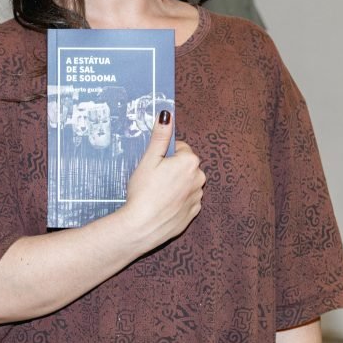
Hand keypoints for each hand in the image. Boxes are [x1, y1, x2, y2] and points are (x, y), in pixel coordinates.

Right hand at [119, 111, 204, 250]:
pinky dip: (176, 201)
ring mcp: (197, 198)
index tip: (154, 165)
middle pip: (185, 166)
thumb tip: (167, 115)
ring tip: (156, 194)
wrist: (142, 227)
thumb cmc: (143, 192)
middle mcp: (199, 179)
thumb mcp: (148, 160)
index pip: (181, 148)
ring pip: (186, 184)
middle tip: (153, 179)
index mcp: (190, 162)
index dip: (165, 155)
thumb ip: (160, 137)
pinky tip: (162, 206)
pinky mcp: (193, 214)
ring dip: (175, 185)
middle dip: (172, 169)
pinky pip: (186, 201)